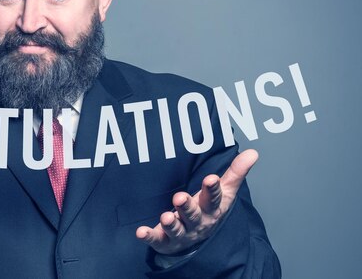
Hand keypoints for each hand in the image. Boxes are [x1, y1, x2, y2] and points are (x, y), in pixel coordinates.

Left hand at [136, 149, 258, 254]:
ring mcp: (182, 233)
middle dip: (187, 207)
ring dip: (171, 223)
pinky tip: (140, 232)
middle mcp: (197, 222)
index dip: (212, 189)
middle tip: (179, 198)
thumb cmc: (209, 210)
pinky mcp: (165, 241)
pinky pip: (157, 239)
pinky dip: (149, 236)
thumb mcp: (224, 192)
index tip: (210, 178)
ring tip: (166, 217)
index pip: (214, 198)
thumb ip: (235, 173)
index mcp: (212, 209)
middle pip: (193, 215)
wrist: (199, 242)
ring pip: (177, 229)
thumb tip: (253, 152)